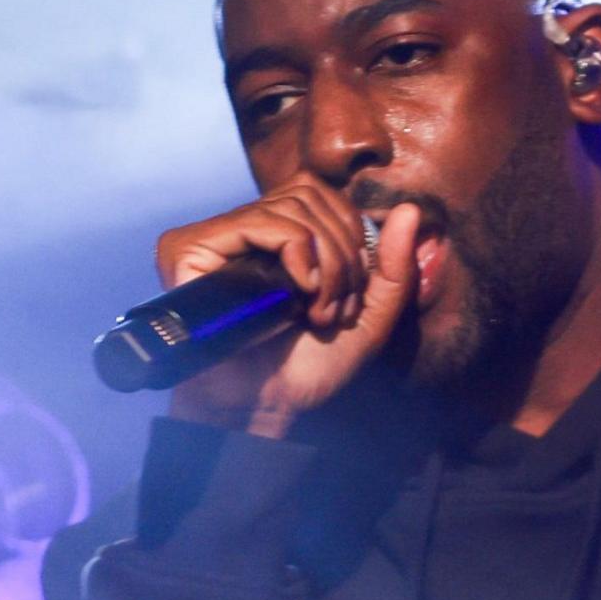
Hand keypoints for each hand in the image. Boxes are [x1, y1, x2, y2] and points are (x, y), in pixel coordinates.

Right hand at [157, 182, 422, 437]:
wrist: (267, 406)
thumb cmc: (307, 368)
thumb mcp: (369, 317)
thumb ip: (394, 267)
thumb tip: (411, 210)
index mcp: (277, 235)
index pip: (320, 193)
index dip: (349, 235)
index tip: (348, 297)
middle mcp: (243, 230)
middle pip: (310, 195)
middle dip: (342, 254)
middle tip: (334, 310)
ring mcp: (215, 237)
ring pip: (292, 208)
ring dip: (325, 263)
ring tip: (316, 312)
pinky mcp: (189, 248)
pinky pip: (260, 221)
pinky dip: (295, 251)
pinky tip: (298, 291)